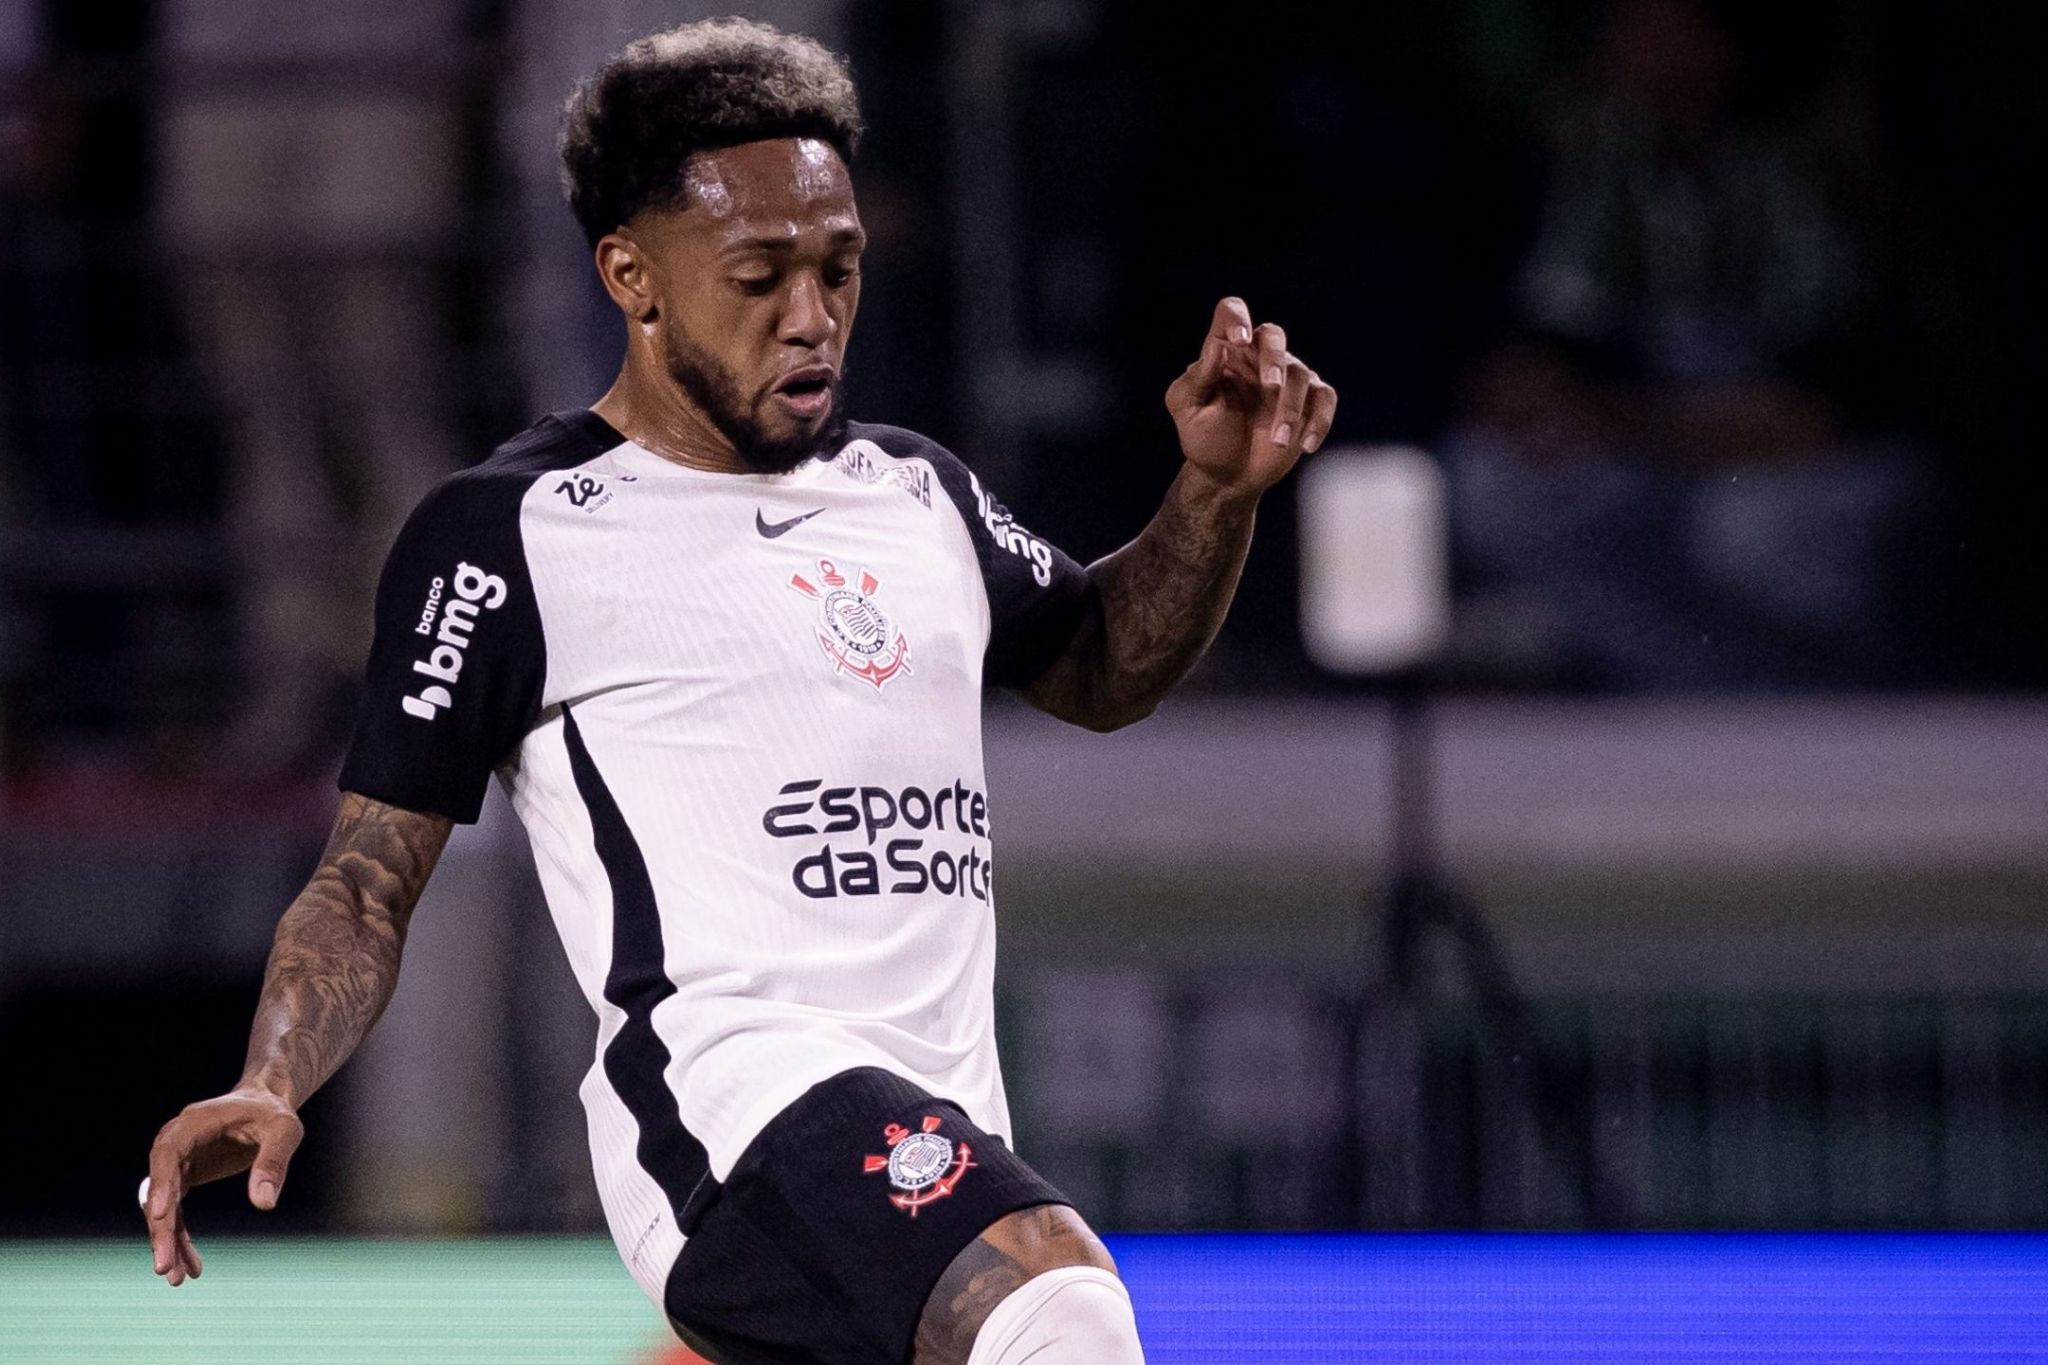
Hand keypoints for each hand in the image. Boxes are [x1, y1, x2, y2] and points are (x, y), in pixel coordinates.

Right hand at [144, 1088, 303, 1285]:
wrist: (265, 1103)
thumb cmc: (273, 1112)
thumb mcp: (284, 1130)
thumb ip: (273, 1162)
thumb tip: (264, 1205)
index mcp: (193, 1123)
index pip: (167, 1153)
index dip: (161, 1184)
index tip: (160, 1215)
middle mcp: (176, 1143)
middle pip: (158, 1189)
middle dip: (161, 1229)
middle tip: (165, 1266)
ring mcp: (177, 1163)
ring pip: (163, 1208)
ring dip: (168, 1242)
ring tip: (178, 1278)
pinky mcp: (184, 1178)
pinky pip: (176, 1213)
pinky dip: (181, 1238)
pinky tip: (192, 1266)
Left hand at [1164, 296, 1337, 497]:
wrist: (1226, 476)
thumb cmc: (1203, 438)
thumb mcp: (1187, 408)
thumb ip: (1198, 376)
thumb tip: (1218, 345)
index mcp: (1226, 351)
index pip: (1231, 313)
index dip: (1237, 318)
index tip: (1238, 340)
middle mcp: (1258, 358)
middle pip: (1273, 335)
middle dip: (1274, 358)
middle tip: (1271, 386)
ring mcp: (1286, 379)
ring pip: (1300, 374)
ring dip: (1290, 408)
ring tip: (1277, 440)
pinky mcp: (1308, 402)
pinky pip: (1325, 399)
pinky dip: (1320, 420)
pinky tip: (1306, 444)